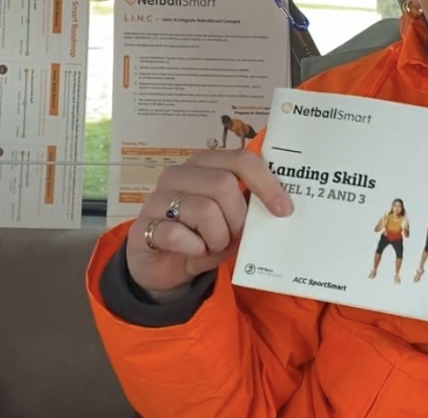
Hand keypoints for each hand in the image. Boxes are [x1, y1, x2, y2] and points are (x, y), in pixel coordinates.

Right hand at [126, 149, 291, 300]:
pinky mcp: (144, 227)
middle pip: (224, 185)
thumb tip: (281, 207)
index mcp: (205, 165)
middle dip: (238, 218)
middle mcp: (179, 174)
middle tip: (235, 237)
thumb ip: (250, 208)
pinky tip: (192, 252)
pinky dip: (194, 249)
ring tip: (211, 246)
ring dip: (217, 238)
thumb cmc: (203, 236)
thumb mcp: (232, 221)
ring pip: (205, 210)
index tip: (283, 210)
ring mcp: (158, 199)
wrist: (162, 267)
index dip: (266, 183)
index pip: (241, 160)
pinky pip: (178, 235)